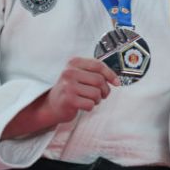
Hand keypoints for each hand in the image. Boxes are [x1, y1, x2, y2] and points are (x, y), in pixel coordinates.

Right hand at [2, 57, 118, 137]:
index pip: (98, 65)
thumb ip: (96, 73)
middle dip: (105, 90)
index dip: (111, 74)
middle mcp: (69, 72)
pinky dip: (90, 107)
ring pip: (96, 93)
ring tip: (89, 100)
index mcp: (74, 62)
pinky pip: (90, 104)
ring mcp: (68, 85)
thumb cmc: (71, 90)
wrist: (52, 105)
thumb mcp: (81, 75)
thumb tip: (116, 80)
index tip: (117, 82)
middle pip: (99, 80)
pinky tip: (82, 105)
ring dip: (97, 100)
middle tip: (101, 95)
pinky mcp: (68, 99)